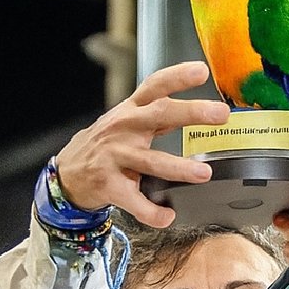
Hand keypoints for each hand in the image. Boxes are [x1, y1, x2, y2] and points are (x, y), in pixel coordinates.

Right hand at [54, 62, 228, 226]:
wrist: (68, 174)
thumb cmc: (106, 145)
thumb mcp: (126, 121)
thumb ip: (157, 114)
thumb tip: (201, 110)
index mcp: (131, 110)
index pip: (155, 86)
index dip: (178, 76)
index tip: (202, 71)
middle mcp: (124, 129)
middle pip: (160, 114)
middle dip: (191, 112)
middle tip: (220, 114)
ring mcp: (116, 157)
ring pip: (151, 161)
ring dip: (179, 168)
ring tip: (203, 173)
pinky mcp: (110, 185)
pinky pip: (134, 200)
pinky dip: (151, 211)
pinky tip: (166, 216)